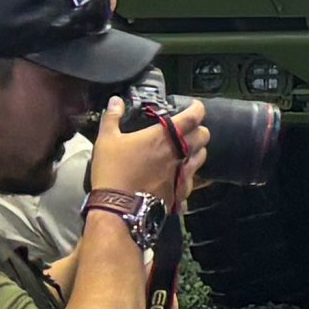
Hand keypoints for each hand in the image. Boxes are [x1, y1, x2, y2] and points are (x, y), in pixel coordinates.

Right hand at [87, 97, 204, 203]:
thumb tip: (115, 99)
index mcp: (163, 137)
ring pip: (201, 157)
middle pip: (203, 136)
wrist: (117, 209)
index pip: (193, 116)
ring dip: (196, 151)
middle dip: (198, 130)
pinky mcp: (180, 192)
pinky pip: (192, 180)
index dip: (197, 108)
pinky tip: (179, 175)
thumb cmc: (112, 171)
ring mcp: (181, 174)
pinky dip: (189, 174)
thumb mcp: (106, 140)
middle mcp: (178, 153)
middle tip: (187, 130)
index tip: (194, 106)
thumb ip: (112, 117)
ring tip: (185, 150)